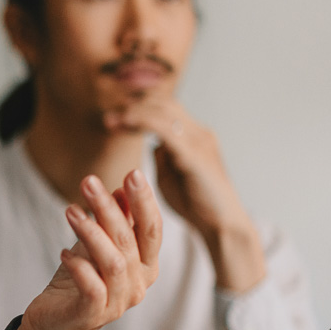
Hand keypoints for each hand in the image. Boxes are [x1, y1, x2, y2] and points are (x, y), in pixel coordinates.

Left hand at [16, 172, 161, 329]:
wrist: (55, 323)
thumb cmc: (78, 280)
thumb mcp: (96, 245)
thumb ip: (114, 221)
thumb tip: (122, 188)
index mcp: (145, 266)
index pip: (151, 229)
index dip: (144, 201)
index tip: (133, 173)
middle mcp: (138, 284)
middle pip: (130, 240)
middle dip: (111, 209)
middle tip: (89, 182)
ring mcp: (118, 302)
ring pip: (113, 261)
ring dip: (91, 232)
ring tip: (70, 211)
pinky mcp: (94, 313)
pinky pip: (91, 286)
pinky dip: (79, 266)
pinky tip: (63, 252)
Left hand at [104, 99, 264, 291]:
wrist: (222, 225)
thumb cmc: (195, 204)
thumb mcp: (171, 176)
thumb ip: (162, 156)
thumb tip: (151, 143)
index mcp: (195, 137)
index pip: (165, 109)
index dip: (139, 109)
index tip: (113, 119)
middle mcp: (199, 134)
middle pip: (163, 104)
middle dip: (133, 106)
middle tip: (108, 118)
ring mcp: (199, 142)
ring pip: (163, 111)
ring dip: (134, 112)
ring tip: (111, 121)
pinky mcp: (194, 156)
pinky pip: (166, 130)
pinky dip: (143, 121)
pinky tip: (126, 123)